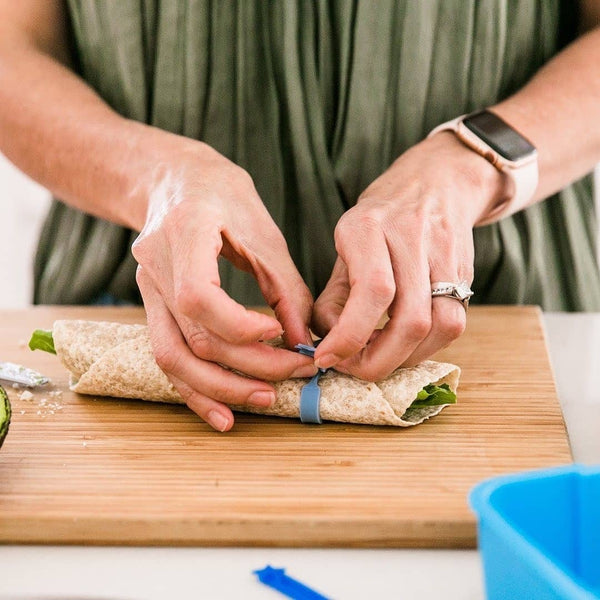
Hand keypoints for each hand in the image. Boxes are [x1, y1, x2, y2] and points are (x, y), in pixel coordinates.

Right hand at [132, 140, 315, 430]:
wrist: (176, 182)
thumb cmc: (225, 199)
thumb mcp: (264, 234)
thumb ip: (285, 289)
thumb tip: (304, 342)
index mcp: (184, 232)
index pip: (198, 299)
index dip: (241, 327)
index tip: (280, 334)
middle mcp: (155, 266)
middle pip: (194, 338)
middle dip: (248, 365)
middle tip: (294, 373)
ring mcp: (146, 290)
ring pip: (173, 358)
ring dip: (220, 388)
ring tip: (265, 401)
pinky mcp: (151, 307)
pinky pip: (169, 357)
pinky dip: (197, 389)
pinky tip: (223, 413)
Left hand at [312, 132, 506, 379]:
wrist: (437, 181)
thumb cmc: (380, 218)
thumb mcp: (344, 244)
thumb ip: (332, 296)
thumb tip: (326, 344)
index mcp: (368, 226)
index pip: (372, 291)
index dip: (350, 336)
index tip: (327, 359)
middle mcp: (411, 237)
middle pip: (410, 318)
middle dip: (378, 360)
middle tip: (352, 369)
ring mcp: (445, 254)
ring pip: (440, 326)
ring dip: (406, 358)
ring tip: (378, 358)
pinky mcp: (466, 272)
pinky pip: (454, 322)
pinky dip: (427, 347)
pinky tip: (403, 346)